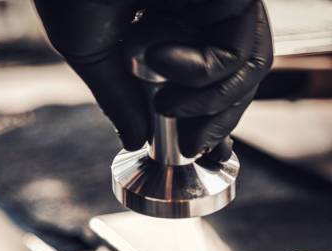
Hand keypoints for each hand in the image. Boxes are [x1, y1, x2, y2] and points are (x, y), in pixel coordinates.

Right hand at [34, 0, 272, 159]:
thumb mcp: (92, 52)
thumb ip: (118, 97)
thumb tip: (133, 140)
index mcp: (179, 22)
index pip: (213, 76)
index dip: (210, 116)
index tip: (192, 147)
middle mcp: (206, 11)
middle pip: (241, 77)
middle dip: (218, 121)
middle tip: (189, 147)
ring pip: (248, 68)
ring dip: (211, 105)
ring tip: (166, 104)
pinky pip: (238, 49)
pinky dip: (204, 71)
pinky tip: (163, 58)